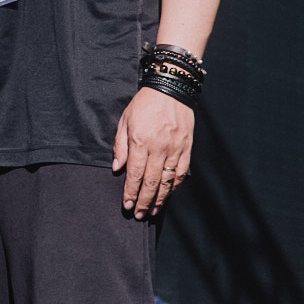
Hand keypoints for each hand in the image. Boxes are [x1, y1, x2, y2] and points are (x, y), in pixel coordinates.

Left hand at [113, 86, 194, 218]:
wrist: (171, 88)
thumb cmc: (144, 104)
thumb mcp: (125, 120)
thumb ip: (120, 145)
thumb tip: (117, 167)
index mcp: (141, 142)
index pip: (134, 175)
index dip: (130, 193)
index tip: (127, 206)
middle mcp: (159, 148)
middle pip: (151, 182)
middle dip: (144, 201)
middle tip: (139, 215)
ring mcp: (175, 149)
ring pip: (167, 181)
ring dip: (160, 199)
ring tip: (153, 211)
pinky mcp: (186, 147)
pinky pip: (181, 172)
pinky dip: (175, 186)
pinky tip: (169, 194)